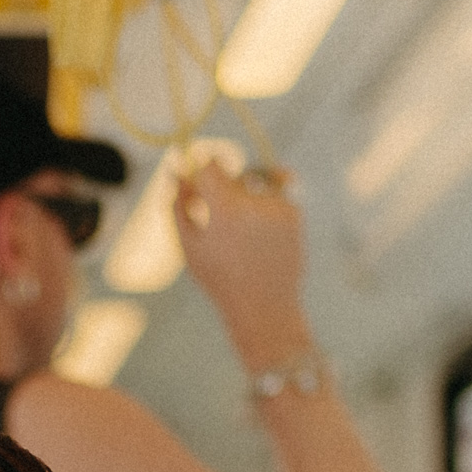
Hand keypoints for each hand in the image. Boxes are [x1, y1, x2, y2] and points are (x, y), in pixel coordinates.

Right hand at [170, 153, 308, 355]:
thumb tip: (175, 171)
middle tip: (217, 206)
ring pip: (258, 178)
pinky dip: (269, 192)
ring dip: (247, 188)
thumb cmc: (220, 279)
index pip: (212, 164)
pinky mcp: (296, 213)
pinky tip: (261, 211)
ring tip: (242, 219)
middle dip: (224, 184)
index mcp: (225, 210)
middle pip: (234, 173)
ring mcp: (279, 207)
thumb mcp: (189, 245)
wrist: (264, 306)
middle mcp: (255, 203)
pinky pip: (280, 186)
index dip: (203, 167)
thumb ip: (178, 204)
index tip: (200, 176)